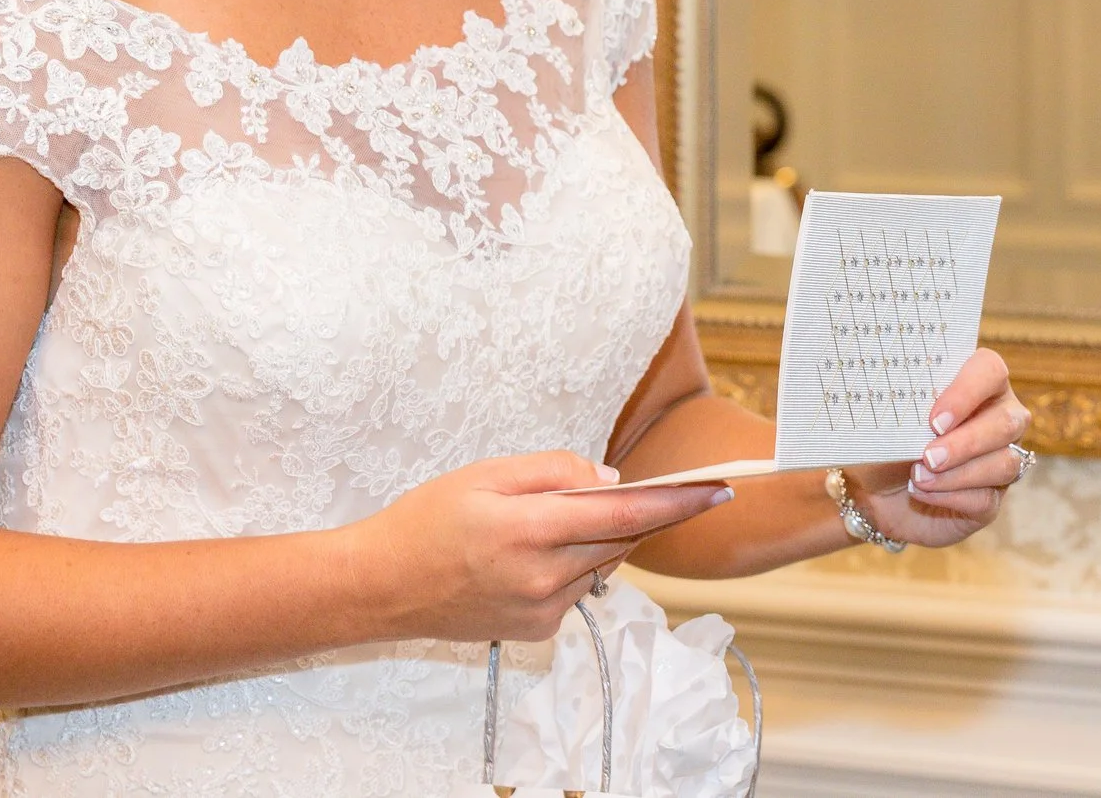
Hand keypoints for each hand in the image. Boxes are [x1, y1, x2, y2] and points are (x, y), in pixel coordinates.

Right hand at [352, 450, 729, 642]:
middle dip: (637, 512)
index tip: (720, 490)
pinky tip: (533, 554)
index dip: (677, 500)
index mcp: (531, 530)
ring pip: (601, 564)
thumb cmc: (427, 519)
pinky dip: (573, 565)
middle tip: (631, 489)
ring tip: (549, 521)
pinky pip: (578, 589)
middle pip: (620, 539)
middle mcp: (544, 578)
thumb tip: (610, 480)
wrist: (381, 587)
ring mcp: (543, 610)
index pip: (626, 512)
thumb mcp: (486, 473)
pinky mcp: (538, 630)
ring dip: (598, 538)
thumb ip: (554, 470)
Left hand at [847, 348, 1030, 548]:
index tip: (935, 419)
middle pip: (1008, 422)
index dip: (968, 392)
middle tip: (929, 456)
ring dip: (957, 474)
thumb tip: (906, 408)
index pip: (990, 370)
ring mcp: (1002, 459)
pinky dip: (951, 496)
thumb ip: (904, 406)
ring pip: (1004, 463)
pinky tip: (922, 492)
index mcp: (976, 383)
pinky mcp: (992, 498)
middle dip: (967, 442)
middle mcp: (998, 416)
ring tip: (919, 477)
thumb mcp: (888, 418)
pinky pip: (987, 499)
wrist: (873, 489)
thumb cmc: (885, 440)